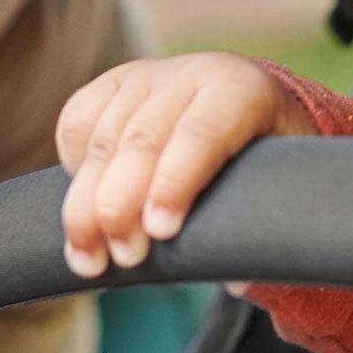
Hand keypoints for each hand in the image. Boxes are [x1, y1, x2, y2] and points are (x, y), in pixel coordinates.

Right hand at [57, 52, 314, 277]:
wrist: (244, 103)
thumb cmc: (263, 157)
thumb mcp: (279, 180)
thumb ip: (261, 225)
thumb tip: (238, 278)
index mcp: (241, 90)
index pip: (201, 133)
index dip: (176, 183)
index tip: (161, 233)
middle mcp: (192, 73)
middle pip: (142, 139)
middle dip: (123, 205)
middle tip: (124, 258)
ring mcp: (147, 75)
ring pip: (102, 137)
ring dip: (86, 205)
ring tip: (89, 258)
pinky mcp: (112, 83)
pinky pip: (76, 121)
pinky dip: (73, 169)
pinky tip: (84, 207)